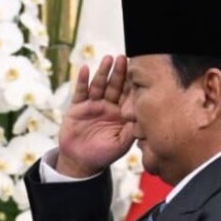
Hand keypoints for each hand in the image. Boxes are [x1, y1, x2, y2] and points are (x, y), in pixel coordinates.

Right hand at [56, 55, 134, 177]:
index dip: (133, 82)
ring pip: (99, 85)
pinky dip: (83, 80)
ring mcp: (93, 105)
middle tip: (124, 58)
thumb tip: (142, 115)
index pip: (129, 93)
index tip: (138, 69)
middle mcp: (108, 106)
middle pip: (115, 85)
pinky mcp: (77, 107)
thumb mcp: (122, 143)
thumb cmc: (103, 154)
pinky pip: (80, 92)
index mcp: (121, 113)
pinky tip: (86, 69)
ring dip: (103, 72)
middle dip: (119, 72)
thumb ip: (132, 129)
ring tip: (108, 59)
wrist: (80, 162)